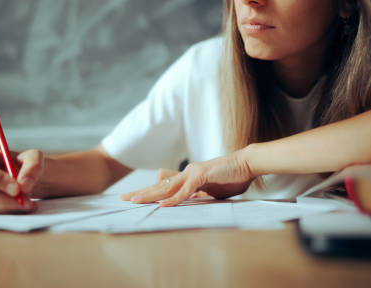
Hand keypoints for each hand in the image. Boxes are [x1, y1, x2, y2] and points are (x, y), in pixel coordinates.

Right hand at [0, 146, 44, 212]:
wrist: (25, 178)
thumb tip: (24, 185)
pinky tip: (20, 206)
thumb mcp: (35, 158)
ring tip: (28, 203)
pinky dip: (7, 211)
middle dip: (5, 199)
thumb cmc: (26, 164)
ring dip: (9, 207)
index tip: (17, 189)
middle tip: (27, 202)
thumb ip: (33, 167)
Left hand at [121, 153, 253, 205]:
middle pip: (160, 186)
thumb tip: (190, 200)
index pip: (164, 186)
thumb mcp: (212, 189)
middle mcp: (186, 173)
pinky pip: (185, 192)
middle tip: (123, 199)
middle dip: (141, 193)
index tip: (135, 197)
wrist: (246, 164)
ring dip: (149, 195)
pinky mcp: (201, 177)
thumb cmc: (232, 176)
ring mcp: (192, 174)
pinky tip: (161, 205)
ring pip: (167, 188)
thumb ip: (199, 193)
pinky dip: (173, 200)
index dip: (149, 192)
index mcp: (188, 177)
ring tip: (134, 201)